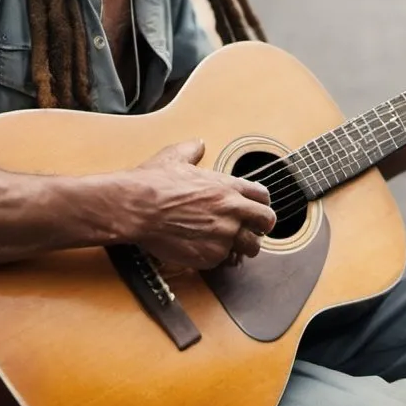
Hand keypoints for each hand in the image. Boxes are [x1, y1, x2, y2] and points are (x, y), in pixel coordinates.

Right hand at [118, 140, 275, 269]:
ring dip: (243, 247)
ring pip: (251, 247)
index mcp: (227, 186)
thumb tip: (198, 144)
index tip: (255, 208)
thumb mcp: (175, 156)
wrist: (139, 208)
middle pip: (267, 222)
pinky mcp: (210, 256)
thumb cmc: (155, 182)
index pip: (262, 196)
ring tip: (232, 245)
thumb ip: (192, 150)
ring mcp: (223, 235)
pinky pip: (226, 261)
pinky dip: (221, 259)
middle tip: (252, 229)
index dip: (261, 203)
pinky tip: (210, 252)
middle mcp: (231, 210)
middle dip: (261, 226)